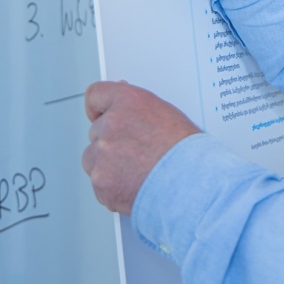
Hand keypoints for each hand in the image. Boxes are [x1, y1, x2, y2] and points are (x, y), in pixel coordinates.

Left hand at [81, 81, 200, 214]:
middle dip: (110, 143)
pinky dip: (112, 189)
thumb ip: (138, 111)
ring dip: (107, 166)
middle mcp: (111, 124)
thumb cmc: (187, 152)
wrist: (191, 183)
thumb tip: (127, 111)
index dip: (97, 108)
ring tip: (136, 173)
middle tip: (134, 154)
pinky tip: (135, 186)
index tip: (97, 115)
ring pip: (93, 159)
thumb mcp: (167, 115)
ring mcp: (103, 153)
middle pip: (96, 132)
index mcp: (128, 101)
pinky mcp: (101, 181)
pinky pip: (99, 184)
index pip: (96, 95)